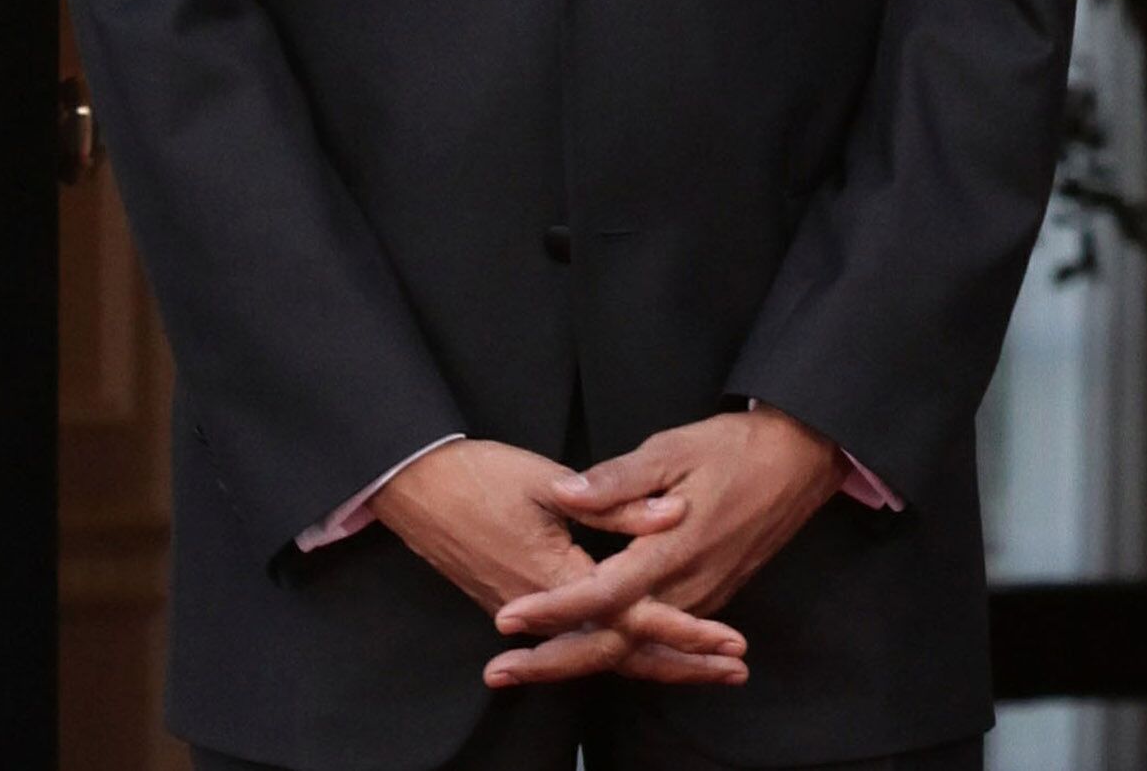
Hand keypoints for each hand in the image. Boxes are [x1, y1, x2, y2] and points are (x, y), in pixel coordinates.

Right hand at [370, 437, 748, 686]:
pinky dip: (618, 648)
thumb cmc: (479, 475)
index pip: (632, 616)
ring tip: (705, 666)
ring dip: (654, 660)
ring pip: (599, 652)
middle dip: (680, 663)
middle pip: (620, 652)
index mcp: (556, 576)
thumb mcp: (548, 480)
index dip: (684, 629)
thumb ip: (615, 502)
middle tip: (734, 670)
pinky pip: (578, 639)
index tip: (729, 640)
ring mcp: (526, 613)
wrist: (413, 487)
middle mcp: (542, 609)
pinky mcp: (517, 607)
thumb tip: (672, 514)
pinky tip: (643, 645)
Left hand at [487, 408, 847, 685]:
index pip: (602, 595)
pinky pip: (656, 639)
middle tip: (498, 672)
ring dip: (579, 661)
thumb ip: (618, 479)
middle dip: (553, 662)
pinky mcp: (710, 598)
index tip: (508, 619)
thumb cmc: (735, 448)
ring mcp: (702, 598)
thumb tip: (564, 492)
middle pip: (613, 643)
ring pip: (634, 648)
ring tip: (526, 668)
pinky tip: (585, 651)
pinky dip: (617, 652)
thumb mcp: (674, 448)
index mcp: (674, 549)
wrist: (800, 459)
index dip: (553, 610)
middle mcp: (688, 587)